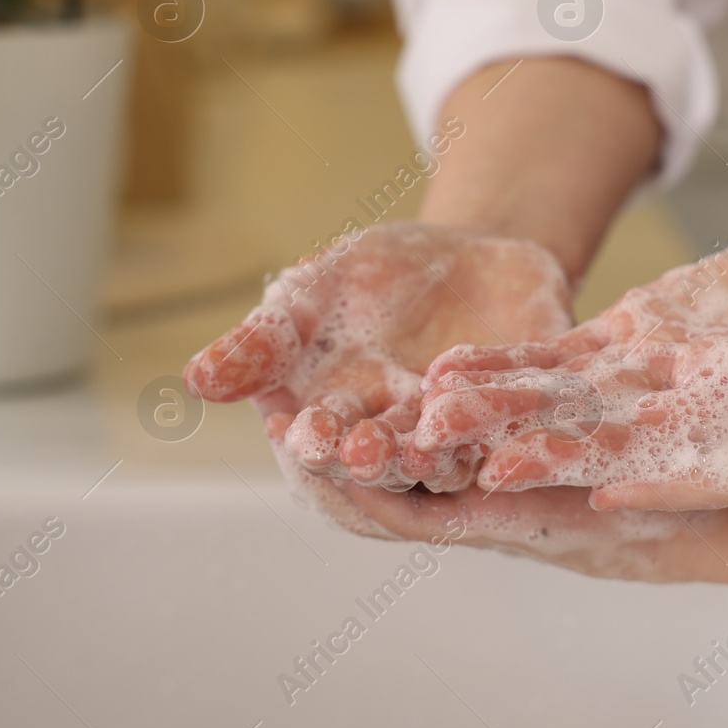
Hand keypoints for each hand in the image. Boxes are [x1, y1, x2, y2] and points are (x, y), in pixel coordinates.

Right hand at [183, 221, 572, 489]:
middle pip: (385, 472)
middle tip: (359, 451)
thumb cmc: (372, 283)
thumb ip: (263, 342)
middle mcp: (403, 452)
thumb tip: (192, 380)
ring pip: (454, 466)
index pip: (320, 451)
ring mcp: (471, 444)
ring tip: (425, 447)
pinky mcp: (535, 422)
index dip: (313, 444)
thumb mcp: (310, 295)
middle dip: (371, 460)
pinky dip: (517, 429)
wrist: (470, 254)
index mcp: (341, 430)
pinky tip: (510, 416)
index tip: (302, 432)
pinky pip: (527, 433)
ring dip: (440, 459)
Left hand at [413, 212, 727, 494]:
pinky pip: (565, 361)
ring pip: (568, 407)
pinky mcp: (637, 344)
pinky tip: (454, 371)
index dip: (632, 477)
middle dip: (531, 454)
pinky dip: (513, 365)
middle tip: (456, 461)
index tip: (562, 487)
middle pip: (605, 447)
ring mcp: (659, 384)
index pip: (692, 467)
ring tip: (427, 415)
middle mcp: (698, 422)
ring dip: (500, 412)